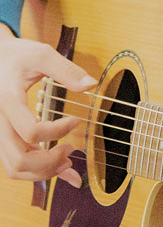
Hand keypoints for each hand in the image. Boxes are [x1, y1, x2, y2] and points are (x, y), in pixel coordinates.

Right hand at [0, 36, 95, 187]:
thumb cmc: (17, 56)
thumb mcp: (41, 54)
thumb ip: (66, 70)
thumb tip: (90, 84)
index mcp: (8, 100)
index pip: (30, 131)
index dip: (57, 131)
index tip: (75, 120)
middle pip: (19, 160)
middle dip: (49, 162)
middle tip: (71, 149)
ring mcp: (0, 132)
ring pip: (14, 168)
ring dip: (42, 172)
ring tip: (66, 161)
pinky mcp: (4, 137)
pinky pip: (15, 163)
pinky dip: (36, 171)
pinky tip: (59, 166)